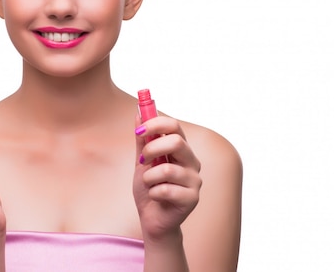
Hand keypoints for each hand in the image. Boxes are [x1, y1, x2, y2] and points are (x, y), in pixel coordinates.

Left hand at [133, 115, 201, 241]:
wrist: (152, 218)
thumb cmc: (150, 188)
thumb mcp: (142, 162)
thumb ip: (142, 140)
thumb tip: (138, 114)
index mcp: (181, 149)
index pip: (174, 126)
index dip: (155, 124)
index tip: (138, 130)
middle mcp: (191, 162)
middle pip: (177, 142)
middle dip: (152, 149)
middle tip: (142, 160)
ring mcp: (195, 180)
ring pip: (168, 169)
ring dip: (149, 177)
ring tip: (148, 184)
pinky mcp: (192, 199)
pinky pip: (166, 189)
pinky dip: (153, 193)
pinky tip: (155, 197)